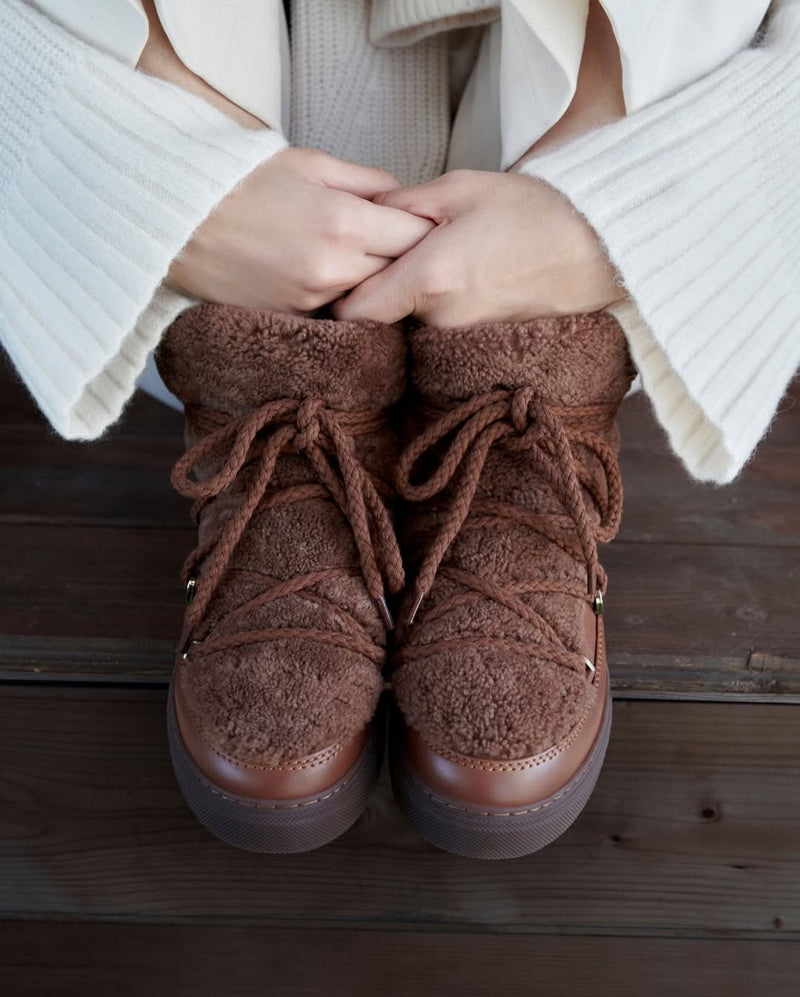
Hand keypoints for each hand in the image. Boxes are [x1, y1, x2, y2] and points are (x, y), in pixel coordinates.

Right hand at [167, 147, 433, 312]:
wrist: (180, 223)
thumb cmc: (243, 183)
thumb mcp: (309, 163)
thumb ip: (365, 180)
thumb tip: (402, 195)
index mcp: (345, 222)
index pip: (416, 236)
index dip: (423, 228)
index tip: (422, 223)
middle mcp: (335, 268)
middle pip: (400, 270)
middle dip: (405, 256)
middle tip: (400, 242)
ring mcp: (315, 299)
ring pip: (372, 295)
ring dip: (376, 280)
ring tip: (363, 258)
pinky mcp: (295, 318)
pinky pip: (338, 311)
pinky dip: (343, 296)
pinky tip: (332, 277)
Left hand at [331, 169, 623, 326]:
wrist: (594, 250)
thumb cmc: (530, 212)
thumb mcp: (459, 189)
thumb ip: (400, 205)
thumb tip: (363, 216)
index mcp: (427, 279)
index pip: (352, 311)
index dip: (337, 294)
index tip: (339, 273)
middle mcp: (437, 321)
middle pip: (378, 319)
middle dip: (375, 290)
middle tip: (386, 256)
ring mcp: (458, 339)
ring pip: (407, 325)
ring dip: (408, 299)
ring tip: (434, 261)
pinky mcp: (476, 346)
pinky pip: (436, 332)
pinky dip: (435, 310)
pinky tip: (457, 280)